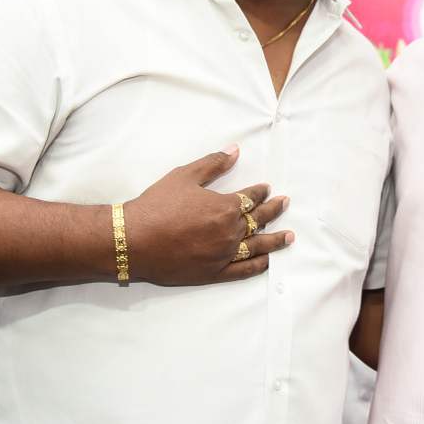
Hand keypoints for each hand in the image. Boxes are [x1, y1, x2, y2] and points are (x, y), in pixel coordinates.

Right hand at [122, 146, 291, 285]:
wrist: (134, 239)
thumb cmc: (157, 205)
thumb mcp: (184, 176)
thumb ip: (213, 164)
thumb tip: (235, 150)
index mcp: (225, 207)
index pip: (251, 197)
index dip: (261, 191)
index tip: (267, 188)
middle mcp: (230, 232)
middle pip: (259, 220)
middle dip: (274, 210)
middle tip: (285, 203)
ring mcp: (224, 255)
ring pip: (258, 246)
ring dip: (276, 240)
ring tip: (289, 236)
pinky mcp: (214, 273)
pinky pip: (244, 270)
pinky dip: (259, 265)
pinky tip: (268, 261)